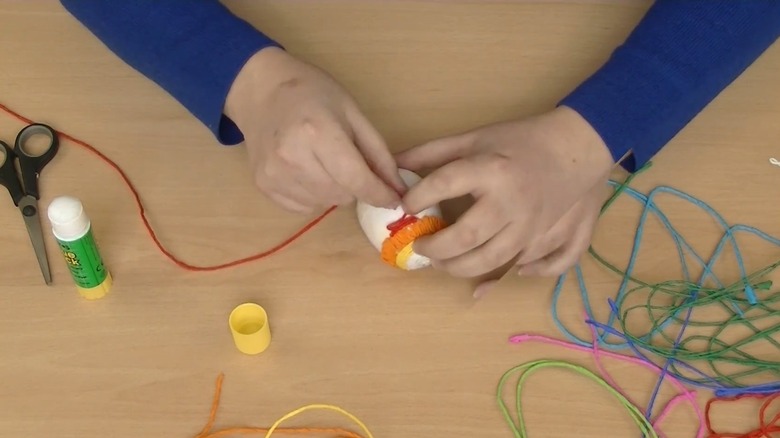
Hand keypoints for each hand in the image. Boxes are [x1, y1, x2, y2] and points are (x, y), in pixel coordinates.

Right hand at [224, 47, 405, 213]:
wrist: (261, 90)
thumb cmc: (311, 94)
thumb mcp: (352, 113)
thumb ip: (377, 152)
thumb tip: (397, 188)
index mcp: (318, 133)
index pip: (356, 180)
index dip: (380, 194)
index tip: (394, 199)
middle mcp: (292, 158)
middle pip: (343, 196)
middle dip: (354, 186)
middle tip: (347, 161)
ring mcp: (274, 175)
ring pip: (324, 204)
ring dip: (334, 191)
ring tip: (324, 162)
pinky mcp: (264, 186)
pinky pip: (303, 207)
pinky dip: (314, 195)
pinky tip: (307, 170)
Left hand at [396, 106, 614, 279]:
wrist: (580, 144)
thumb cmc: (522, 140)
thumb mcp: (476, 138)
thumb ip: (433, 153)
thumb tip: (393, 166)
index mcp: (491, 170)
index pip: (444, 185)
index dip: (417, 198)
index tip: (405, 206)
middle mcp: (511, 202)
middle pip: (466, 238)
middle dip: (435, 248)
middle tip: (420, 246)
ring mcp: (533, 226)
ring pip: (492, 261)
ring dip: (460, 268)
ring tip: (442, 263)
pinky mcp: (551, 238)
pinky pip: (531, 268)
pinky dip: (507, 280)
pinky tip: (486, 284)